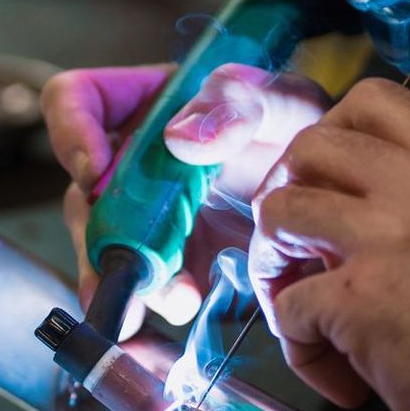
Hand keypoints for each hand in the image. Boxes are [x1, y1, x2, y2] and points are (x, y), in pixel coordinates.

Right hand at [41, 62, 329, 333]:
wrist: (337, 187)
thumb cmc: (306, 126)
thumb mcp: (285, 100)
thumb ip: (241, 103)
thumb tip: (179, 138)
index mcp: (149, 103)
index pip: (75, 100)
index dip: (71, 132)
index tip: (96, 171)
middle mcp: (136, 160)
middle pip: (85, 195)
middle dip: (103, 237)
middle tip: (137, 263)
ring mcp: (152, 213)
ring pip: (109, 249)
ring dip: (131, 281)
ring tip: (178, 299)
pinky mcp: (177, 258)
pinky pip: (148, 286)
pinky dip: (157, 306)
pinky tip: (186, 311)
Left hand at [248, 79, 409, 410]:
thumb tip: (361, 220)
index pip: (372, 98)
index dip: (329, 135)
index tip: (326, 183)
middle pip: (308, 145)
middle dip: (284, 191)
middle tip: (295, 244)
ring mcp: (383, 239)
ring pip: (278, 212)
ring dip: (272, 263)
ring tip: (300, 307)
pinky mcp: (357, 300)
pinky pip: (288, 306)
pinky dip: (298, 345)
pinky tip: (337, 374)